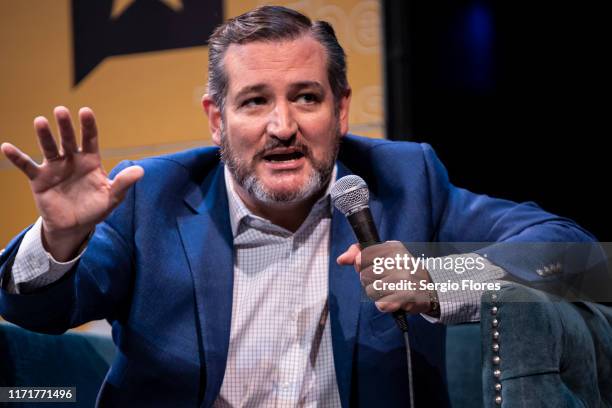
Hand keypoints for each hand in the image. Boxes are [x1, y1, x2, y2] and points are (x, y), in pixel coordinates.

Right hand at [1, 106, 143, 260]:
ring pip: (49, 148)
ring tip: (40, 121)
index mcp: (91, 161)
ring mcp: (55, 168)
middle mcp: (72, 159)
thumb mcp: (112, 197)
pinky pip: (27, 166)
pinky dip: (17, 157)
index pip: (91, 139)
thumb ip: (124, 183)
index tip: (85, 111)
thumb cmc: (96, 208)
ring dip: (44, 135)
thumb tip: (141, 171)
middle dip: (65, 126)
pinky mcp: (40, 179)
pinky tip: (6, 147)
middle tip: (61, 110)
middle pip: (69, 139)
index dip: (88, 126)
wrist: (75, 226)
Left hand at [337, 241, 436, 314]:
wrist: (428, 287)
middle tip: (385, 280)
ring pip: (370, 291)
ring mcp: (404, 279)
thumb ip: (358, 253)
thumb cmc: (399, 270)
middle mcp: (399, 261)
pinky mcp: (407, 297)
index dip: (362, 265)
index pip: (361, 258)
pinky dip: (384, 305)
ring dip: (377, 294)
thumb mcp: (382, 255)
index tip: (374, 266)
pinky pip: (381, 304)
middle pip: (363, 276)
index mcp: (392, 248)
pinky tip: (394, 300)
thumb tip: (341, 259)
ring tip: (390, 290)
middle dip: (370, 281)